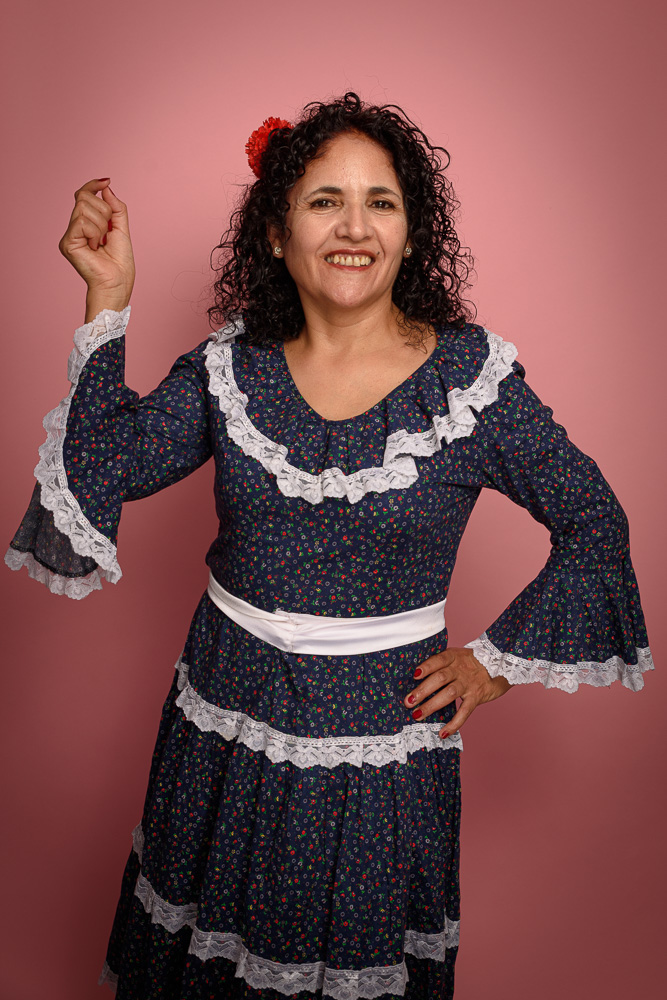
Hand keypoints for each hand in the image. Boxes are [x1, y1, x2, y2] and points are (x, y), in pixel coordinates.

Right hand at [58, 179, 134, 314]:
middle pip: (84, 198)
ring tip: (102, 243)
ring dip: (101, 225)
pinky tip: (96, 247)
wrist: (117, 282)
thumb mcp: (121, 228)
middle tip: (108, 233)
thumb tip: (106, 186)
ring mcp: (69, 235)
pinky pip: (82, 222)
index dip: (93, 186)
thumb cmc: (120, 262)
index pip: (83, 195)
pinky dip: (95, 233)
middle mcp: (74, 228)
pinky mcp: (67, 243)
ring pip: (84, 208)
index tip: (107, 180)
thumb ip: (115, 207)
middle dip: (104, 212)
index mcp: (85, 224)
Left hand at [404, 646, 511, 736]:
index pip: (438, 660)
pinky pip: (464, 712)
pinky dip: (454, 723)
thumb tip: (416, 676)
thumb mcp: (457, 655)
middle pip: (440, 678)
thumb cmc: (471, 662)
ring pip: (449, 694)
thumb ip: (441, 663)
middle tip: (408, 701)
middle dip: (423, 690)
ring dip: (432, 705)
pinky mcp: (477, 697)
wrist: (500, 664)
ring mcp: (469, 684)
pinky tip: (443, 733)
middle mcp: (460, 669)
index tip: (414, 675)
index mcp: (454, 657)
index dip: (427, 666)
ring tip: (417, 715)